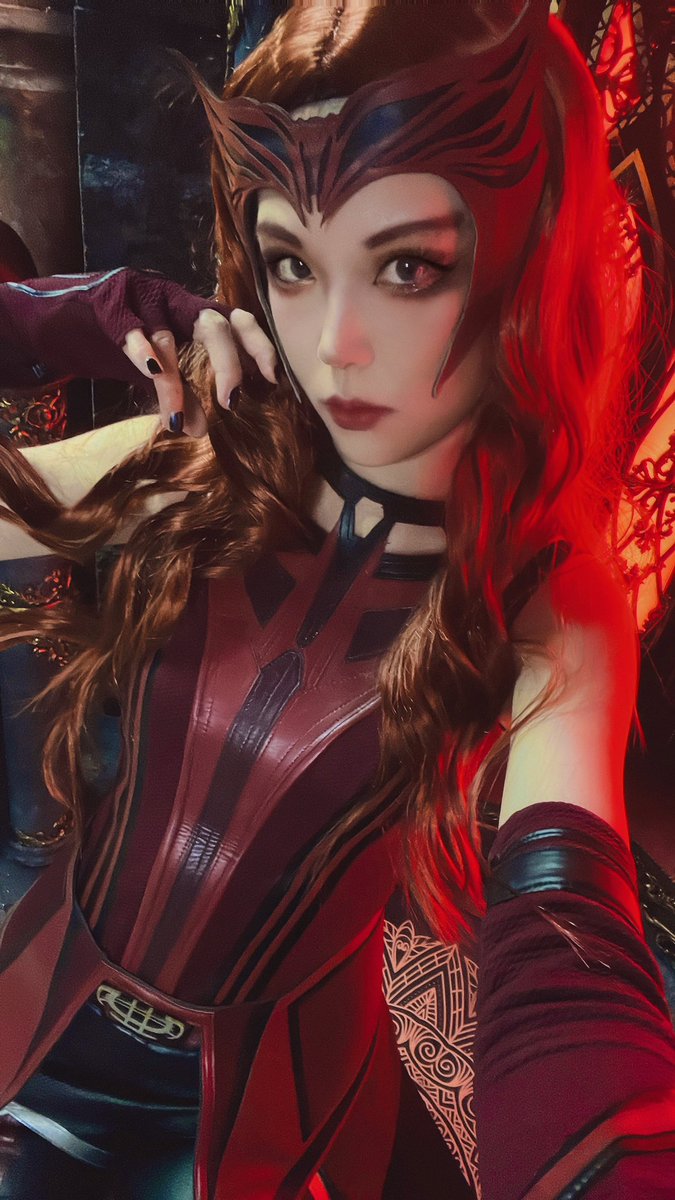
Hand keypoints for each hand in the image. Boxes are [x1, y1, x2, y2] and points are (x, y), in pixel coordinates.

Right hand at [123, 304, 277, 437]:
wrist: (75, 315)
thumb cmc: (129, 341)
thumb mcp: (162, 370)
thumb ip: (183, 393)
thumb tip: (200, 431)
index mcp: (198, 313)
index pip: (239, 321)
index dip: (259, 345)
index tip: (272, 378)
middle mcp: (178, 301)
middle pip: (213, 325)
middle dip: (226, 364)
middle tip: (231, 402)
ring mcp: (146, 300)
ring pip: (168, 338)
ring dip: (173, 382)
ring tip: (176, 418)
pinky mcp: (114, 304)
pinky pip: (131, 331)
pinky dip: (142, 352)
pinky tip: (150, 371)